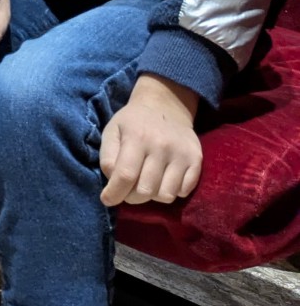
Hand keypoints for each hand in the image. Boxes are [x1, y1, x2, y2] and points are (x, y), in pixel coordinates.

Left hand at [100, 75, 202, 206]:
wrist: (165, 105)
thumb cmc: (133, 122)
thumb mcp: (112, 131)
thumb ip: (108, 157)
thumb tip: (112, 184)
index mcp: (137, 137)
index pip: (125, 175)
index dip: (114, 193)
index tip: (107, 200)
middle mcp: (161, 146)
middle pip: (145, 190)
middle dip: (132, 197)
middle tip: (129, 189)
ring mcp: (182, 154)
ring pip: (166, 195)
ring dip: (153, 196)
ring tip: (147, 183)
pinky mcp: (197, 160)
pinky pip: (184, 191)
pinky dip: (172, 191)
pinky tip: (164, 179)